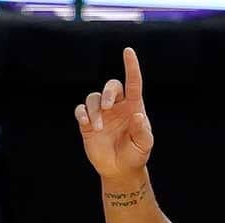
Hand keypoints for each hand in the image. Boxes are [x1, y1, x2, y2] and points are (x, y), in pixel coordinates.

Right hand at [74, 47, 152, 179]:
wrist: (120, 169)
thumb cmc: (136, 154)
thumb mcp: (144, 144)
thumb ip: (141, 130)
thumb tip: (137, 115)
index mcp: (133, 107)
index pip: (133, 83)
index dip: (131, 67)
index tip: (128, 51)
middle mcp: (117, 107)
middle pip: (111, 87)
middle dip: (108, 92)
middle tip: (107, 106)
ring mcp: (101, 114)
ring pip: (93, 98)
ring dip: (94, 110)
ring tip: (98, 127)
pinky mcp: (87, 123)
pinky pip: (80, 110)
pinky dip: (82, 114)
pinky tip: (87, 123)